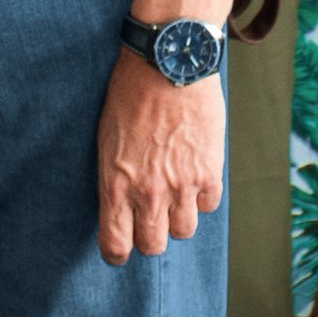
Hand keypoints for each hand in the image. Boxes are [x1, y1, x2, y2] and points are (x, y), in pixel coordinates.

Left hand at [97, 34, 225, 260]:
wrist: (167, 64)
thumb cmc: (130, 96)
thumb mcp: (107, 140)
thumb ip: (115, 178)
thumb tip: (122, 206)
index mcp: (115, 185)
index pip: (115, 245)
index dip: (117, 252)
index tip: (120, 247)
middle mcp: (148, 193)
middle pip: (153, 245)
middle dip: (149, 237)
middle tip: (150, 220)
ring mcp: (182, 185)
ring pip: (184, 231)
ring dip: (178, 217)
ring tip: (175, 195)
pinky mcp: (210, 172)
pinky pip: (208, 205)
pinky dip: (202, 196)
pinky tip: (194, 175)